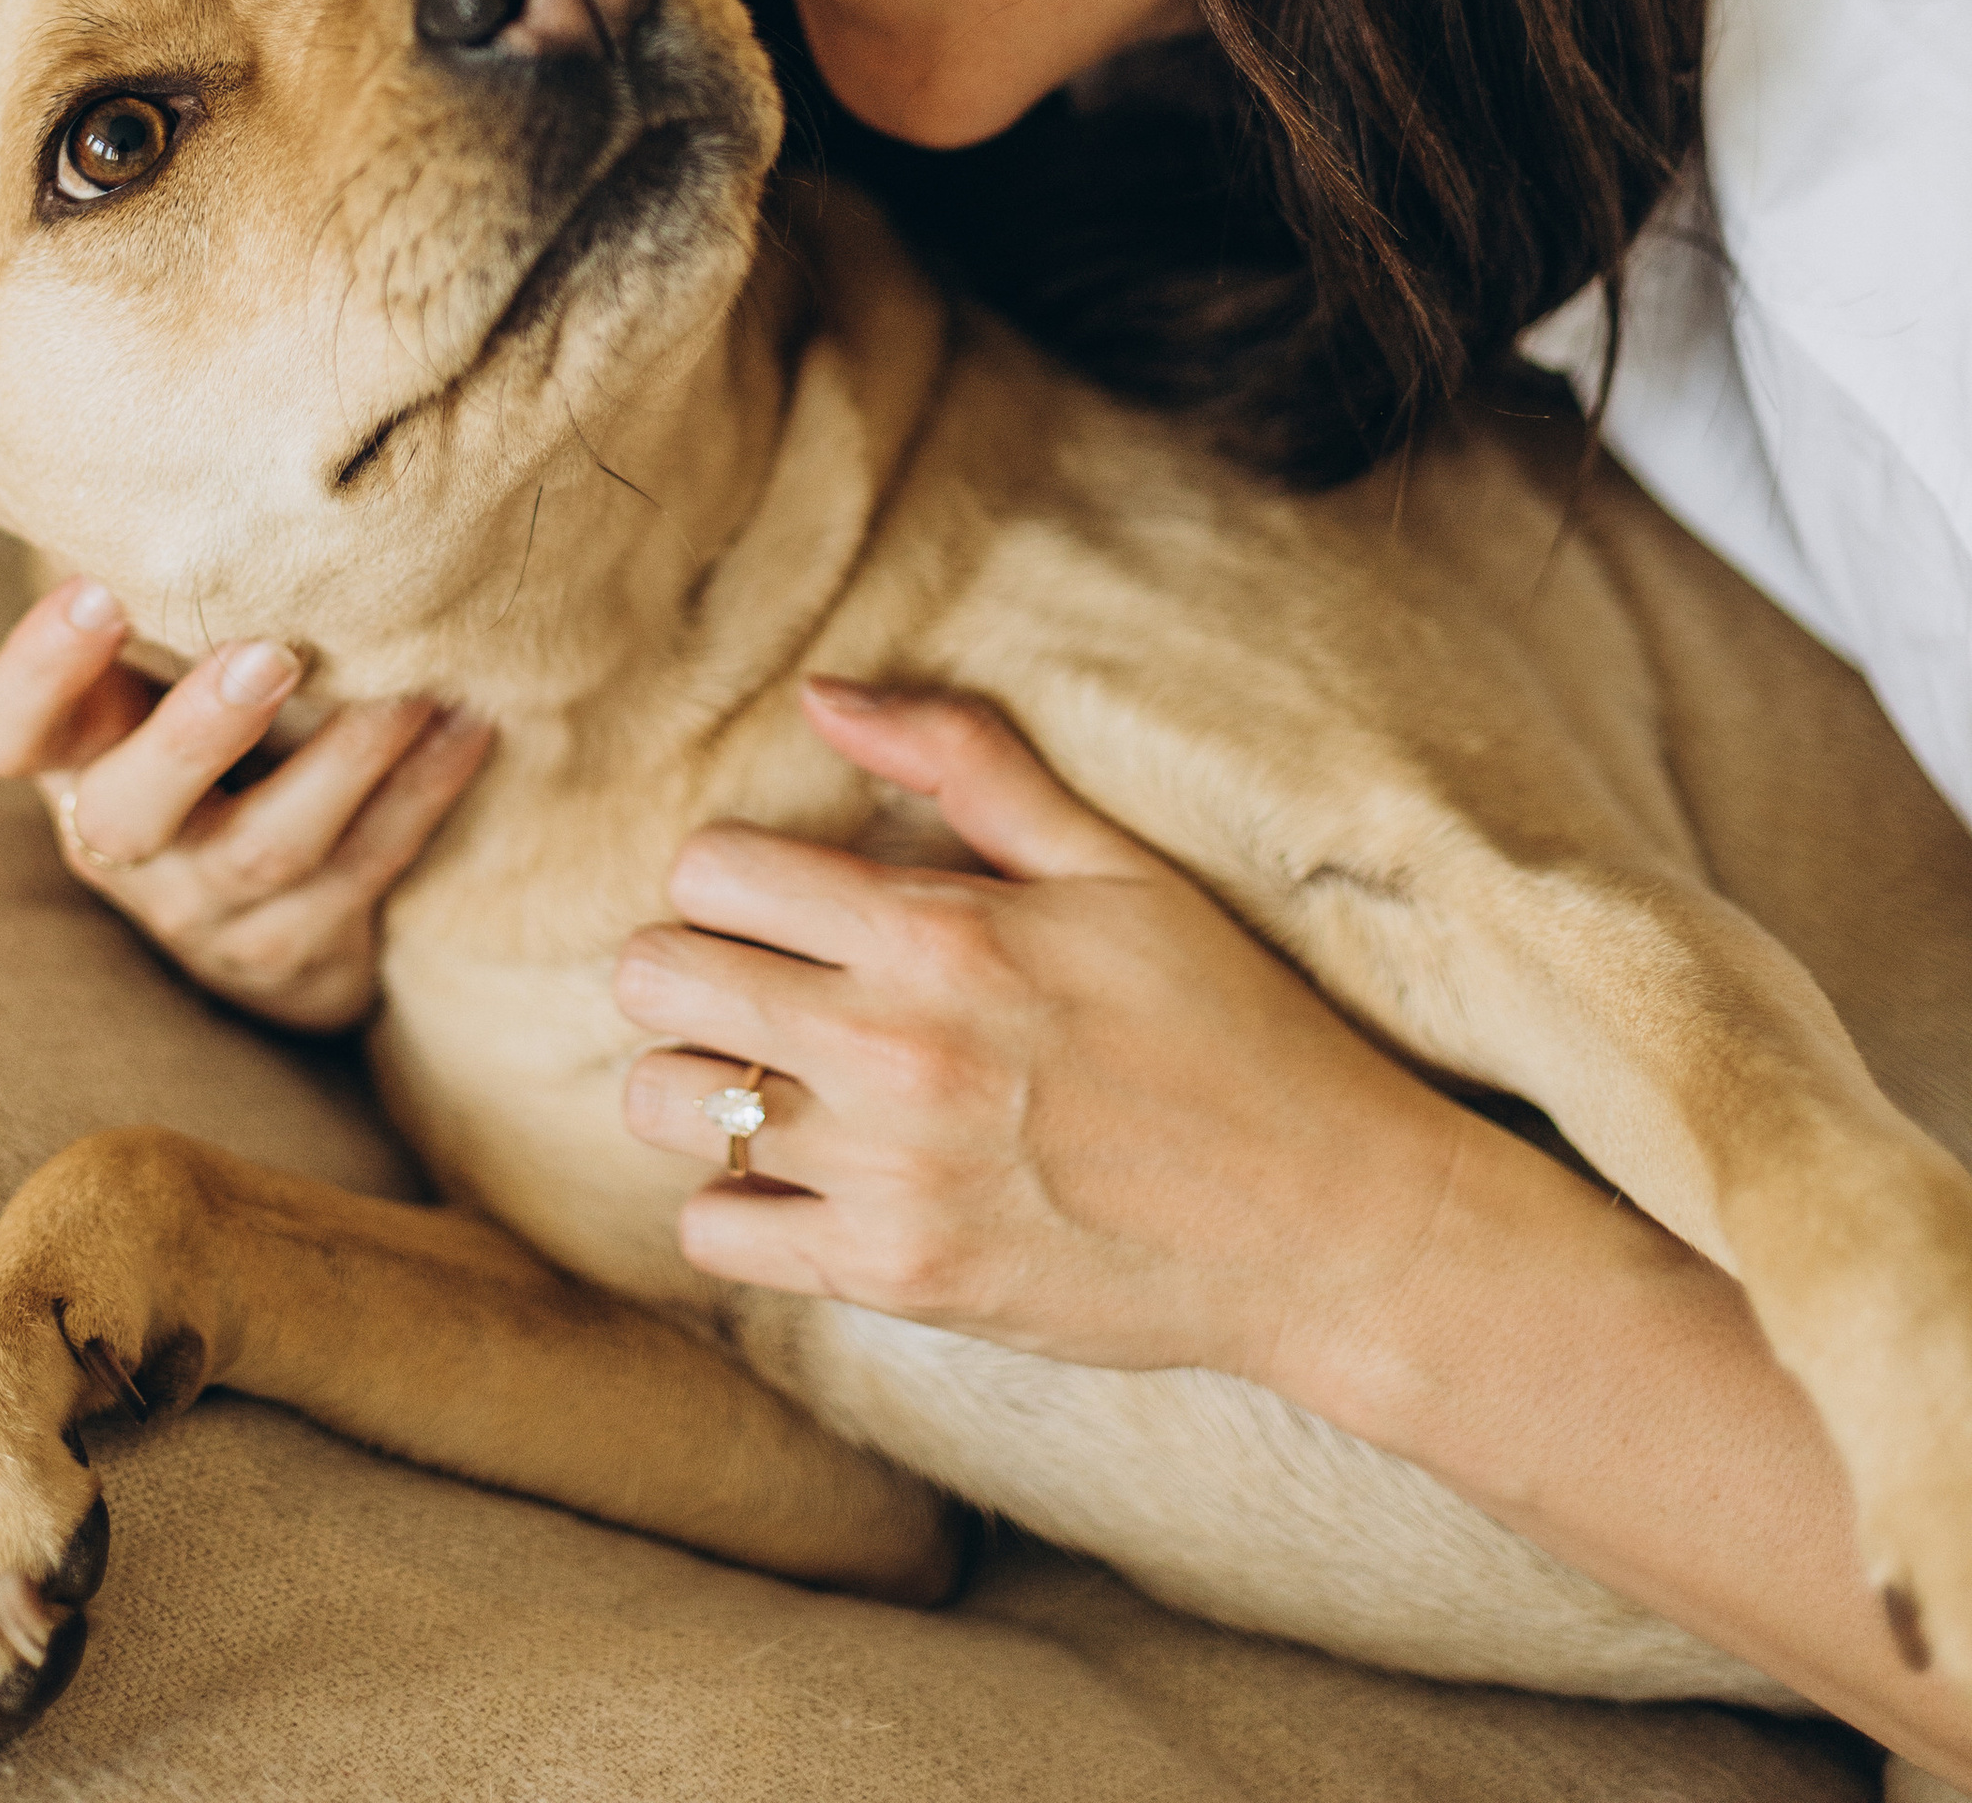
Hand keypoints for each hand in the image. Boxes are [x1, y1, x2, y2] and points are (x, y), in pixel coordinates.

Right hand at [0, 577, 492, 1030]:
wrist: (258, 891)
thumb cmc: (194, 703)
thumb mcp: (144, 646)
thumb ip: (148, 559)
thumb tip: (184, 380)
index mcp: (64, 750)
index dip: (35, 671)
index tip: (97, 587)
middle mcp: (114, 836)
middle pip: (127, 809)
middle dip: (198, 732)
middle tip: (274, 650)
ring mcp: (202, 906)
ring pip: (265, 850)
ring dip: (344, 763)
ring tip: (411, 685)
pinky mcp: (293, 948)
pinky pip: (361, 876)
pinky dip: (418, 796)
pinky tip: (470, 723)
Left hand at [616, 679, 1469, 1396]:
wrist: (1319, 1223)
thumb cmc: (1222, 1024)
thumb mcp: (1113, 865)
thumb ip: (964, 762)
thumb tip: (821, 697)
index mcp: (941, 930)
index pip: (711, 870)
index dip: (731, 877)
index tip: (780, 905)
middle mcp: (895, 1048)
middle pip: (656, 978)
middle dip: (687, 968)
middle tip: (754, 987)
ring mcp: (889, 1174)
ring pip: (665, 1107)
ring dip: (699, 1086)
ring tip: (771, 1080)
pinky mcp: (895, 1279)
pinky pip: (715, 1233)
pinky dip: (738, 1204)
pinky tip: (807, 1177)